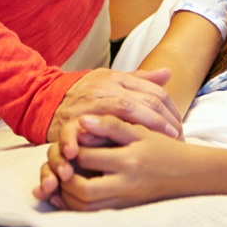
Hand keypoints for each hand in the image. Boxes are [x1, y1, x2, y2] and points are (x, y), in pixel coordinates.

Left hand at [35, 114, 198, 210]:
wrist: (189, 174)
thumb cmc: (163, 148)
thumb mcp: (140, 131)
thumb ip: (111, 124)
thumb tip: (83, 121)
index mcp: (129, 159)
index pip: (88, 157)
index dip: (72, 149)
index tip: (69, 142)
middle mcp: (126, 183)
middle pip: (83, 189)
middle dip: (65, 178)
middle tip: (61, 165)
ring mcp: (124, 200)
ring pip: (85, 206)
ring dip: (67, 195)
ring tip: (63, 178)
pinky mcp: (124, 209)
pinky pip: (92, 214)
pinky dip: (77, 206)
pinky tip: (71, 193)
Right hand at [47, 67, 181, 143]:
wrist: (46, 97)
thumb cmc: (86, 91)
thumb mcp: (112, 79)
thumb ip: (140, 79)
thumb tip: (168, 73)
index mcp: (118, 80)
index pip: (152, 93)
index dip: (170, 111)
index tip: (180, 128)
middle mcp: (105, 90)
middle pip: (142, 103)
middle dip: (162, 123)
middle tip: (175, 139)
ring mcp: (88, 106)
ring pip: (121, 113)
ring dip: (142, 129)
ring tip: (155, 145)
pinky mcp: (68, 123)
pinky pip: (82, 131)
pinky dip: (94, 140)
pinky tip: (113, 153)